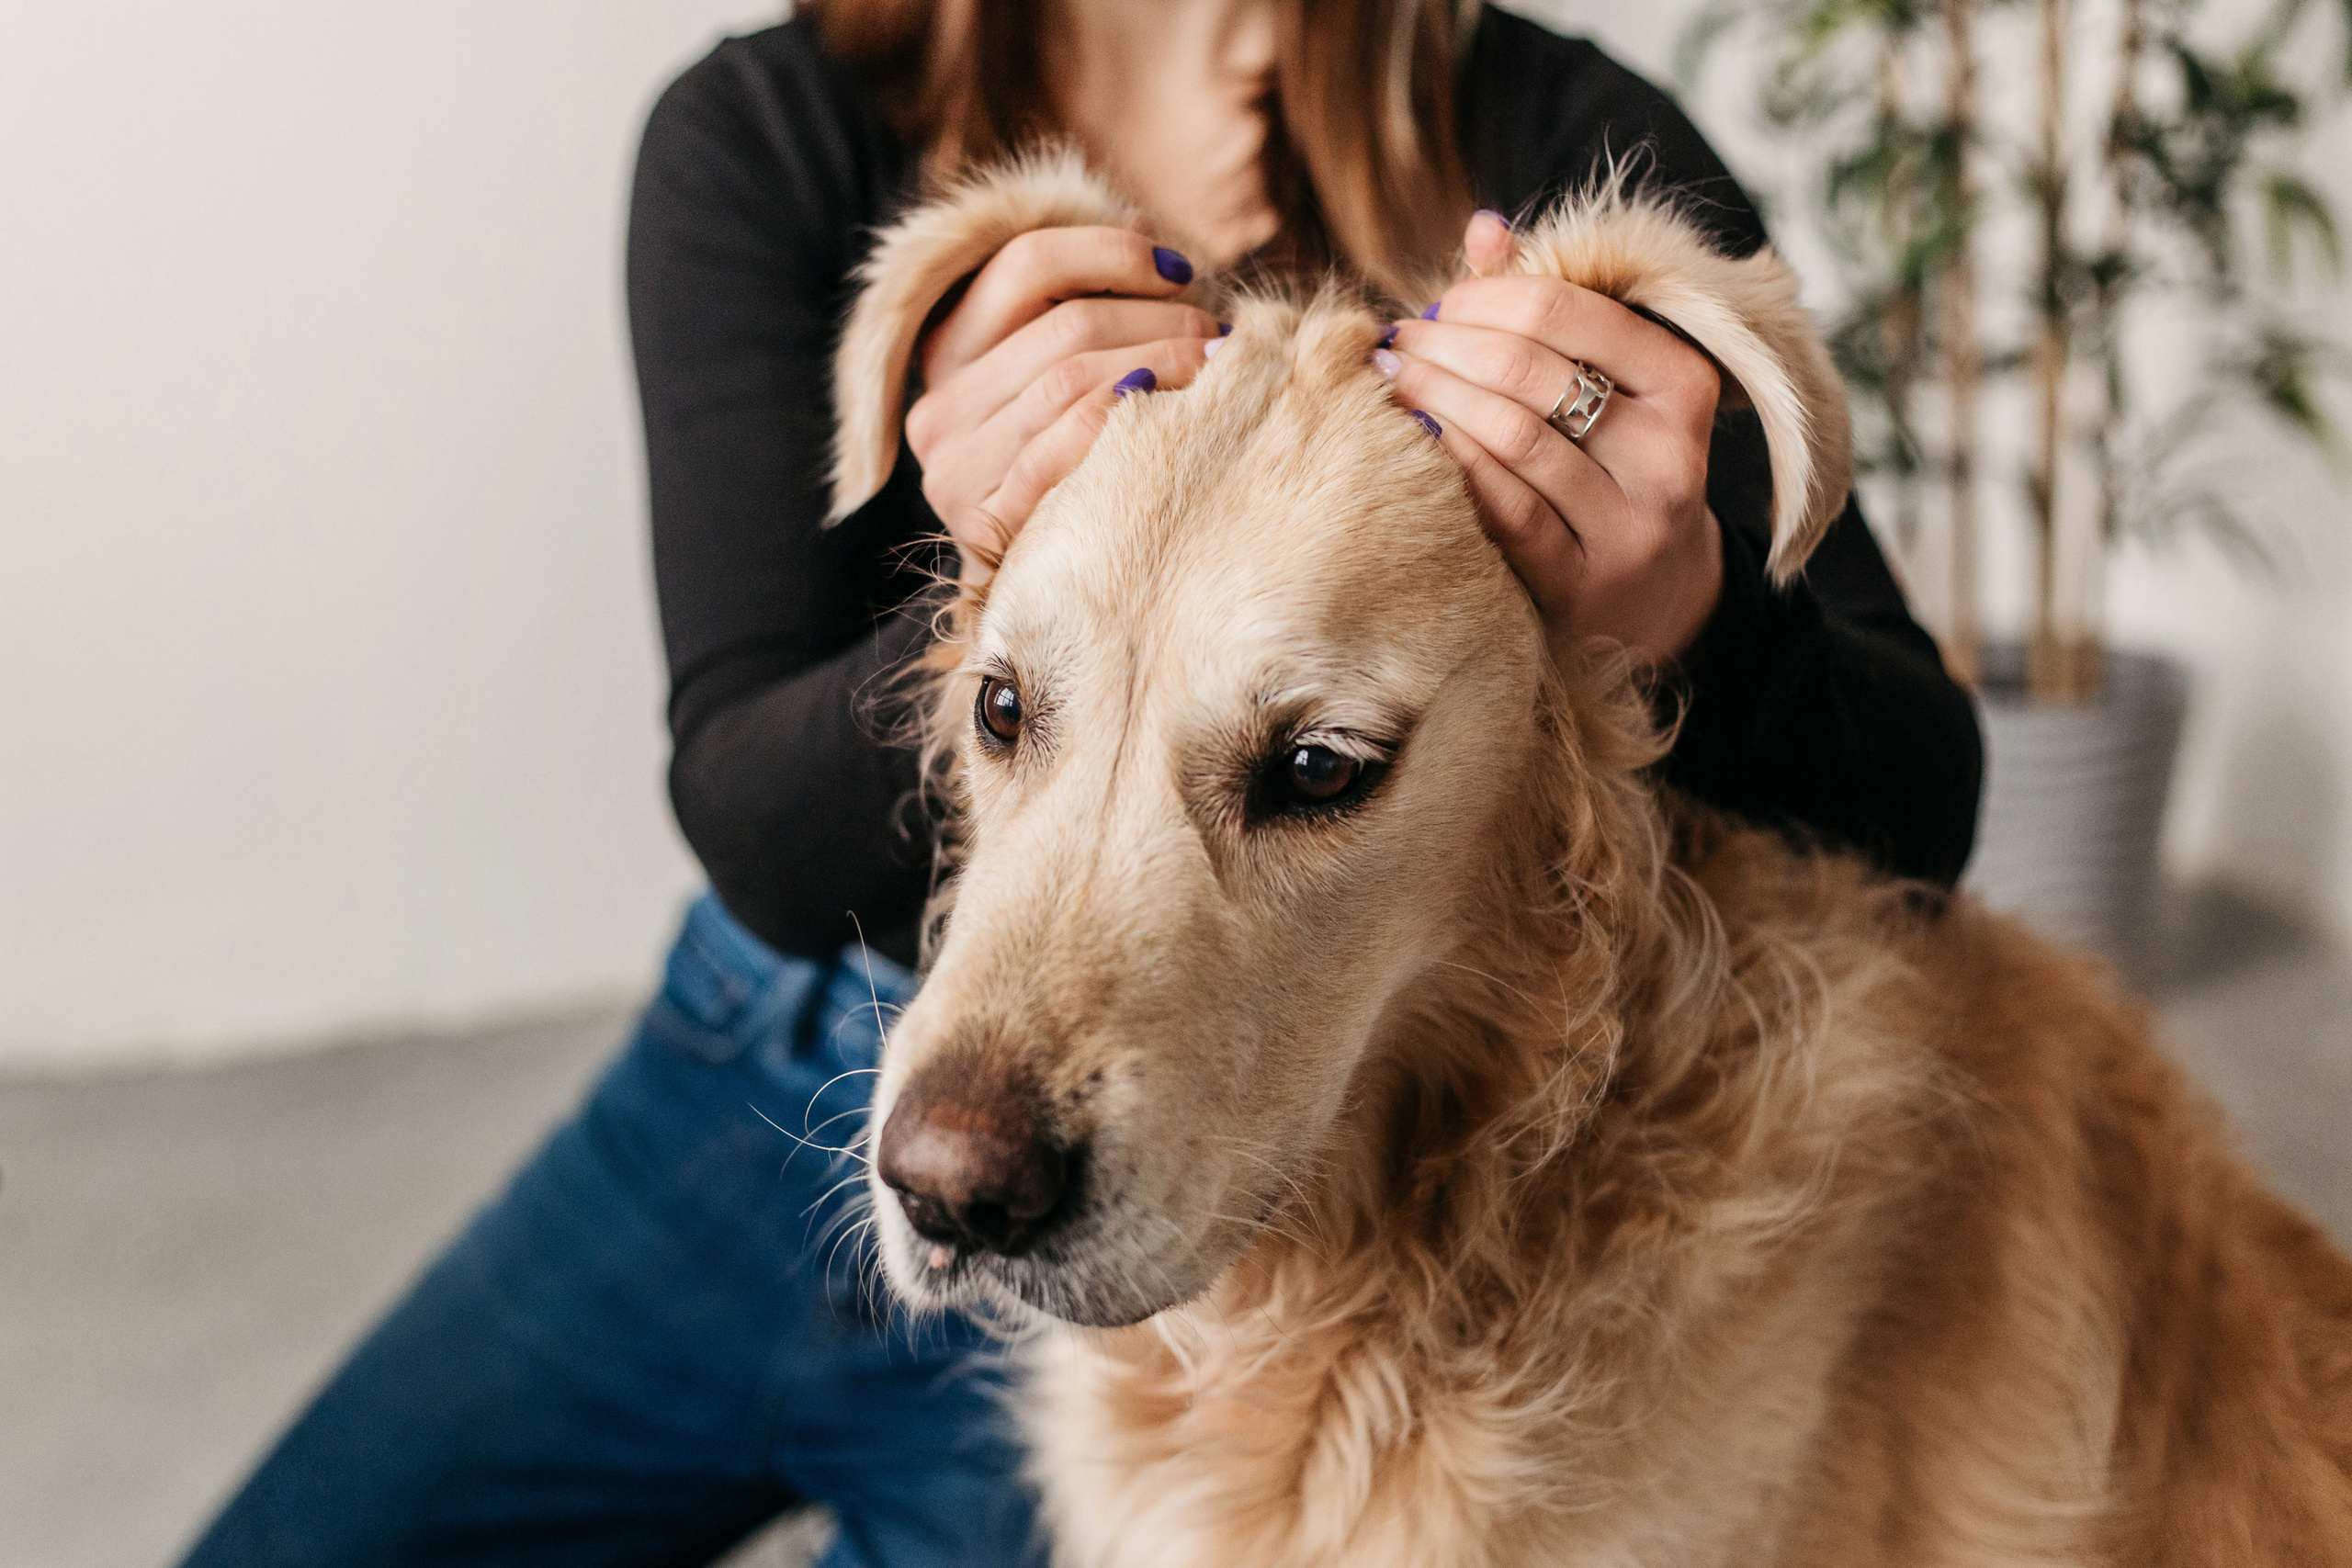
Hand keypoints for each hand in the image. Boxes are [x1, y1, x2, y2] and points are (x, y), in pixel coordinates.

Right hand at [905, 227, 1222, 584]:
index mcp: (947, 346)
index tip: (1181, 270)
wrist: (1045, 589)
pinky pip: (1062, 452)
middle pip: (1065, 325)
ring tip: (1213, 371)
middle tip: (1218, 336)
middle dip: (1159, 322)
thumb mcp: (1065, 371)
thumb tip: (1153, 239)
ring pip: (1072, 382)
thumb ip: (1089, 305)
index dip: (1114, 253)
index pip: (1028, 263)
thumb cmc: (1073, 463)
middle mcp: (937, 405)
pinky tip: (1174, 422)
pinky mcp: (979, 521)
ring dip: (1160, 369)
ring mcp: (952, 467)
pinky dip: (1127, 427)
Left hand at [1377, 211, 1724, 665]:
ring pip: (1511, 437)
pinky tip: (1412, 443)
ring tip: (1391, 382)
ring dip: (1432, 400)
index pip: (1567, 310)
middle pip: (1528, 371)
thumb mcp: (1606, 380)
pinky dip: (1450, 465)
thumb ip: (1549, 304)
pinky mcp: (1586, 580)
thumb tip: (1484, 228)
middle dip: (1445, 346)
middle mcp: (1669, 454)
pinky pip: (1503, 507)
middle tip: (1396, 342)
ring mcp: (1631, 523)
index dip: (1485, 297)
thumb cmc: (1611, 461)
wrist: (1654, 595)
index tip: (1438, 304)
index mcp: (1683, 384)